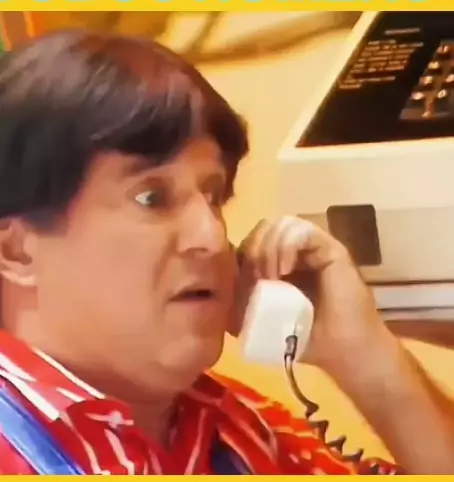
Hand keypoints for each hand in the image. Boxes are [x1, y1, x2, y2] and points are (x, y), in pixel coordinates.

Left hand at [237, 215, 390, 373]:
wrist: (339, 350)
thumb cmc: (302, 336)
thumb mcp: (258, 319)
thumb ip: (238, 298)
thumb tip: (219, 281)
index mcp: (278, 262)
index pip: (250, 240)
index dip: (239, 256)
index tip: (239, 285)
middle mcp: (295, 250)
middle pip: (262, 227)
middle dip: (252, 251)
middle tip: (256, 281)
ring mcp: (313, 247)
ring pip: (280, 224)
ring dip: (267, 249)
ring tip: (271, 278)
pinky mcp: (330, 248)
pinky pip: (301, 230)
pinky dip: (286, 246)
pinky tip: (283, 271)